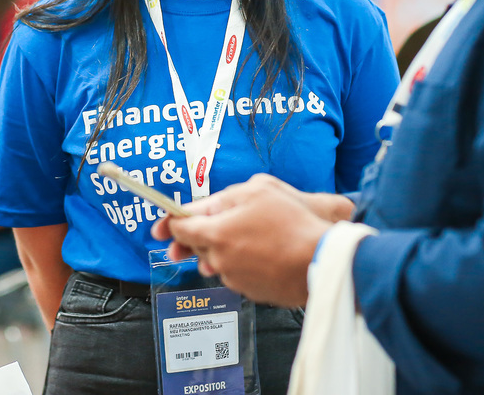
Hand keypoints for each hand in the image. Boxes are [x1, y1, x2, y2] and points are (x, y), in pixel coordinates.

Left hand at [150, 174, 332, 306]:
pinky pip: (238, 273)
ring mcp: (236, 279)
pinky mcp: (252, 292)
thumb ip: (221, 198)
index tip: (161, 226)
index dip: (170, 223)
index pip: (180, 229)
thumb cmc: (292, 221)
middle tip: (213, 225)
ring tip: (250, 234)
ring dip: (225, 248)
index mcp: (216, 234)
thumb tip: (199, 210)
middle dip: (201, 235)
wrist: (323, 258)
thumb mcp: (257, 191)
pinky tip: (263, 251)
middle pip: (198, 246)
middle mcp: (220, 260)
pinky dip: (243, 263)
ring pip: (218, 260)